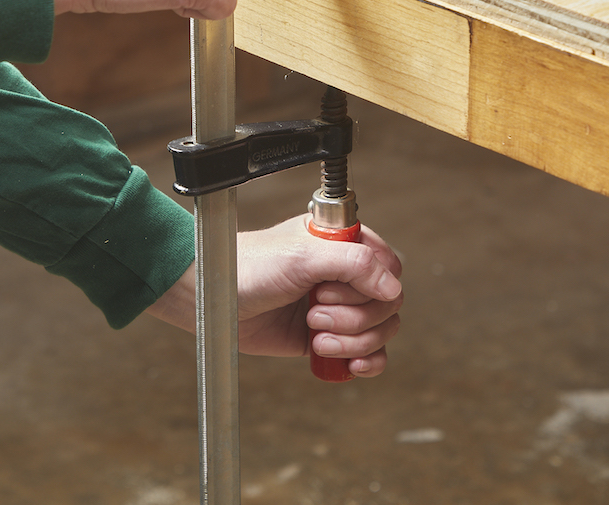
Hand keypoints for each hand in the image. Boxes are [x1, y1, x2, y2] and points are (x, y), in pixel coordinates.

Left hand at [147, 214, 403, 377]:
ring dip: (354, 341)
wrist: (215, 301)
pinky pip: (369, 353)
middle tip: (314, 312)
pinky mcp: (330, 337)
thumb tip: (393, 289)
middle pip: (388, 303)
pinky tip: (351, 365)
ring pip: (381, 330)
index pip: (388, 266)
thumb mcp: (302, 257)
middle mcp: (345, 274)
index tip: (328, 289)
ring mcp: (339, 307)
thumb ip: (353, 264)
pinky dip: (366, 362)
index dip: (368, 286)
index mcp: (344, 243)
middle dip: (355, 317)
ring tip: (315, 337)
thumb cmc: (249, 268)